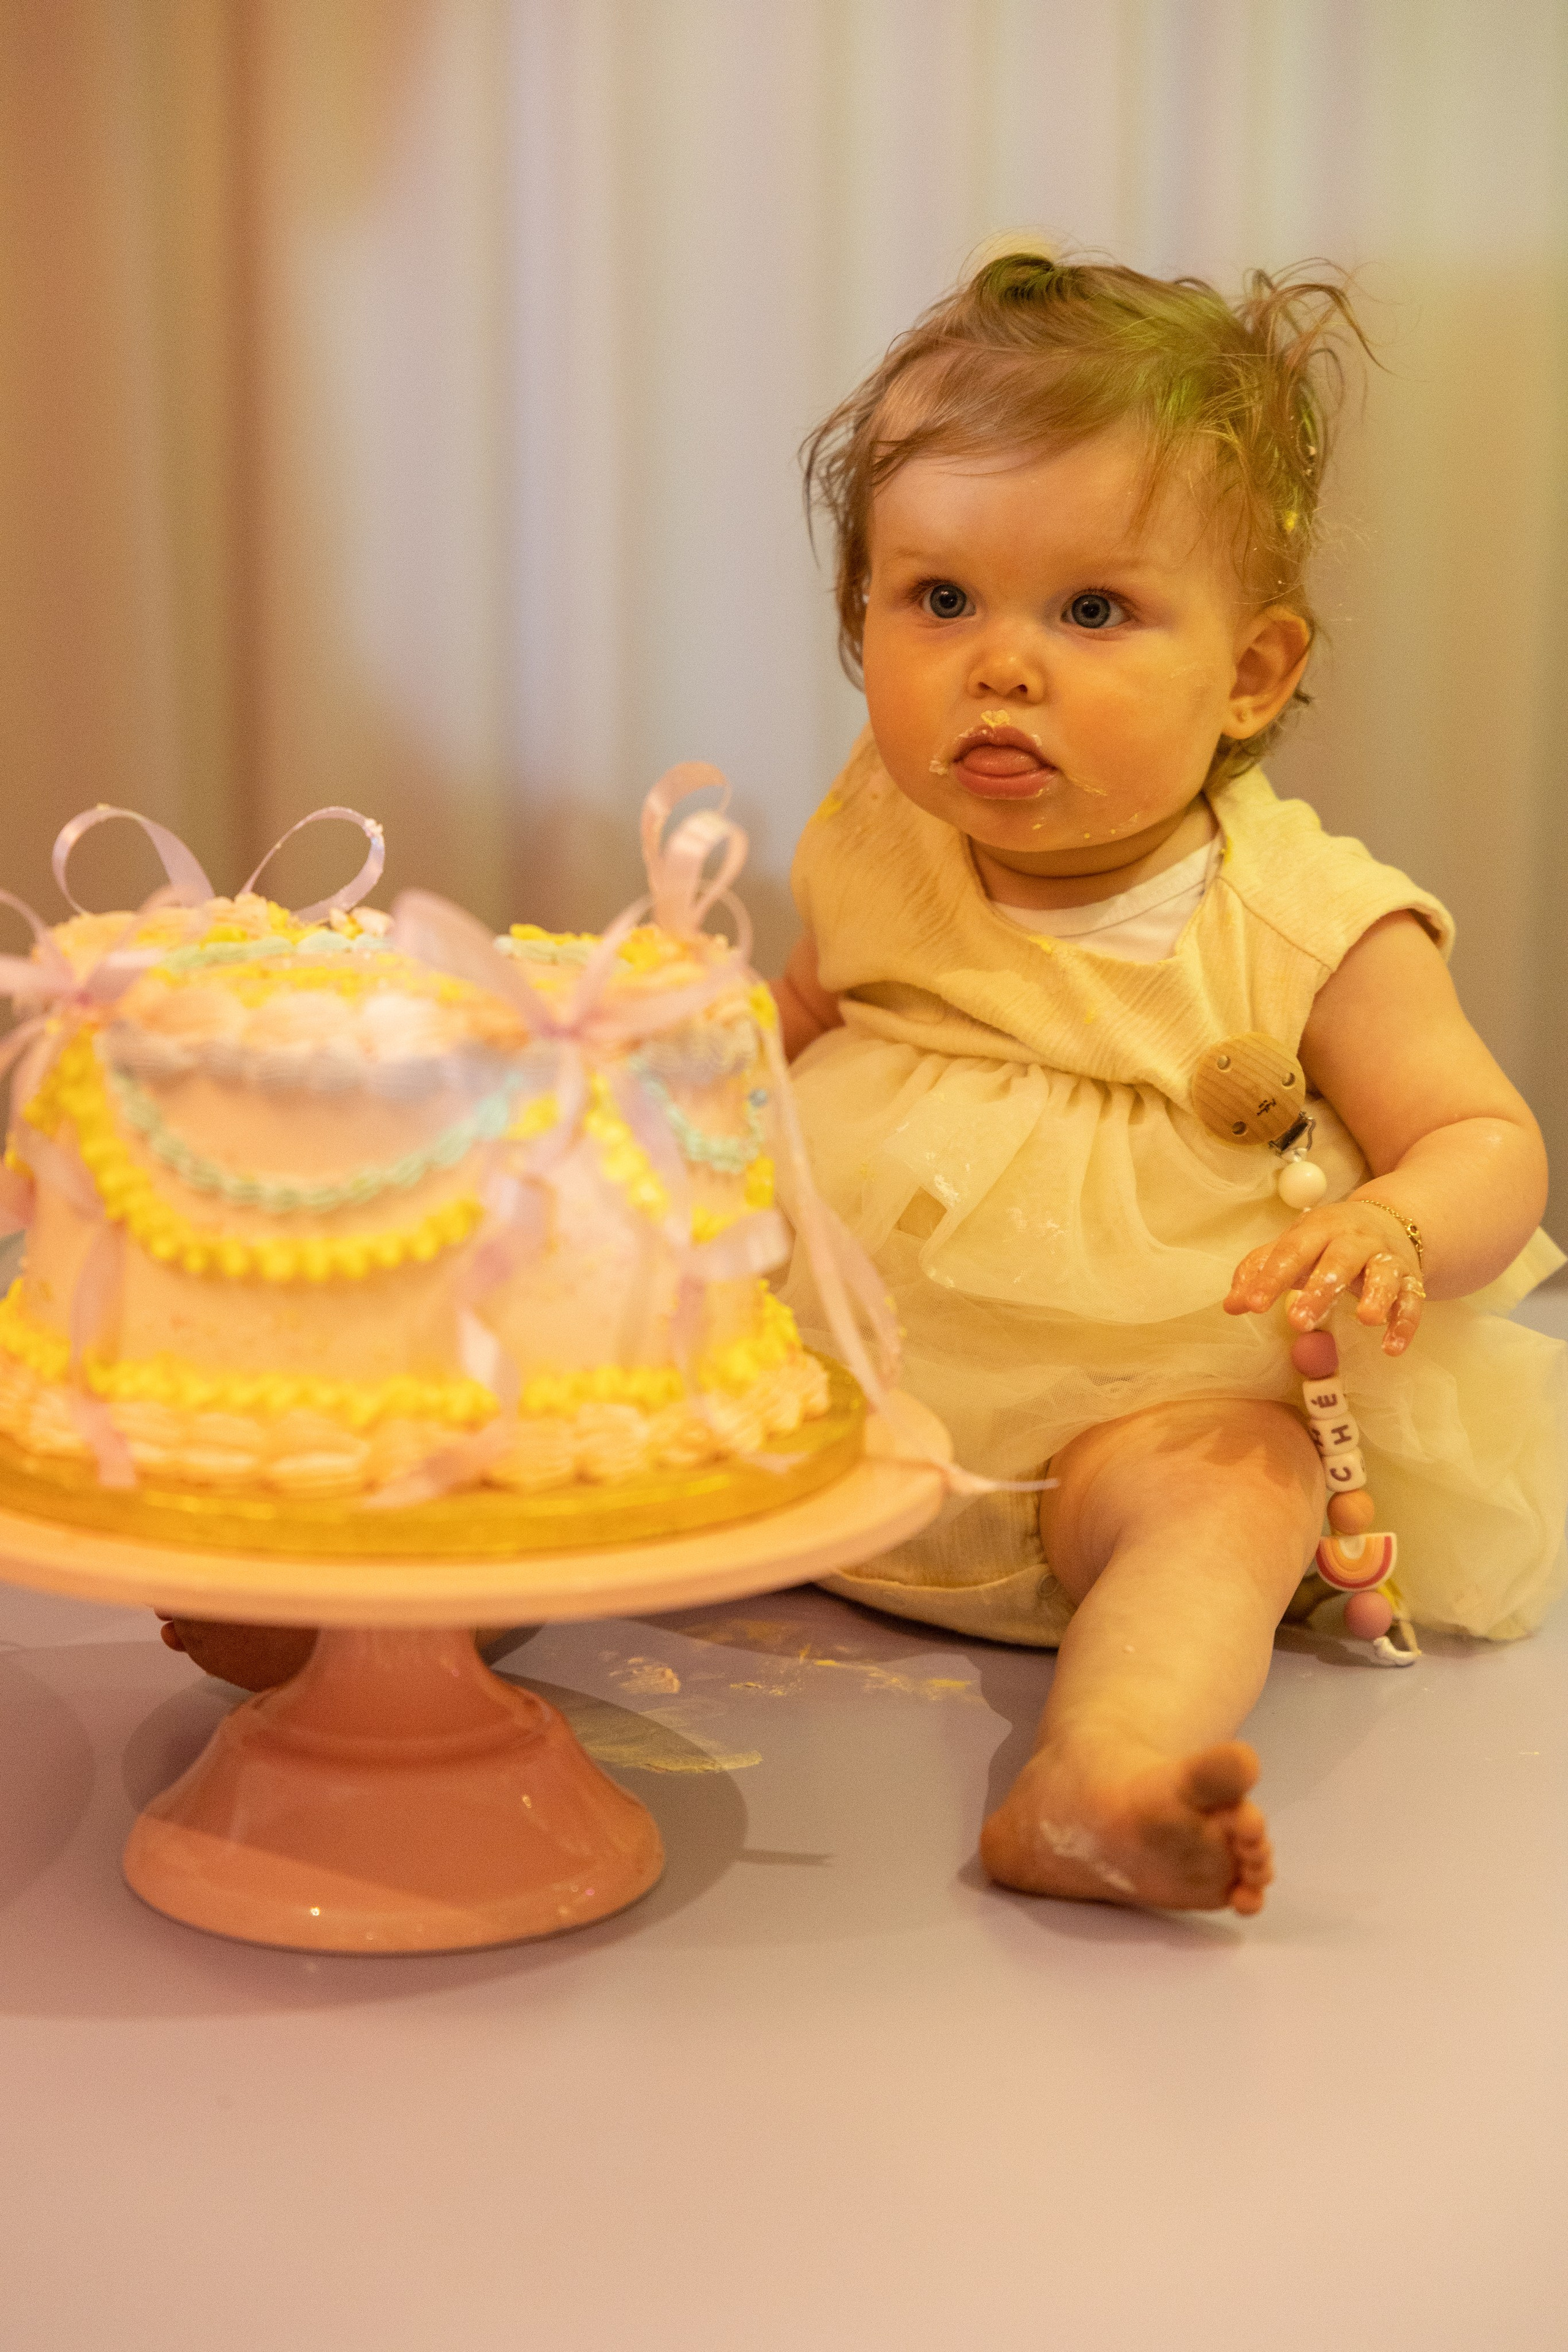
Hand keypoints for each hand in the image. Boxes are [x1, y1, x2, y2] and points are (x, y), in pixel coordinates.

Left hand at [1223, 1201, 1425, 1355]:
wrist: (1391, 1222)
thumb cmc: (1327, 1242)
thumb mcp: (1293, 1247)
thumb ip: (1260, 1272)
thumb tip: (1230, 1305)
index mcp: (1319, 1228)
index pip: (1292, 1250)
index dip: (1272, 1277)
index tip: (1253, 1306)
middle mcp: (1356, 1239)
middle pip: (1339, 1260)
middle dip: (1320, 1290)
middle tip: (1298, 1321)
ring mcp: (1386, 1258)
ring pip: (1384, 1274)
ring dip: (1377, 1296)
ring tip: (1366, 1320)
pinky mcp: (1411, 1279)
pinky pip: (1412, 1300)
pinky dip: (1405, 1323)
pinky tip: (1392, 1348)